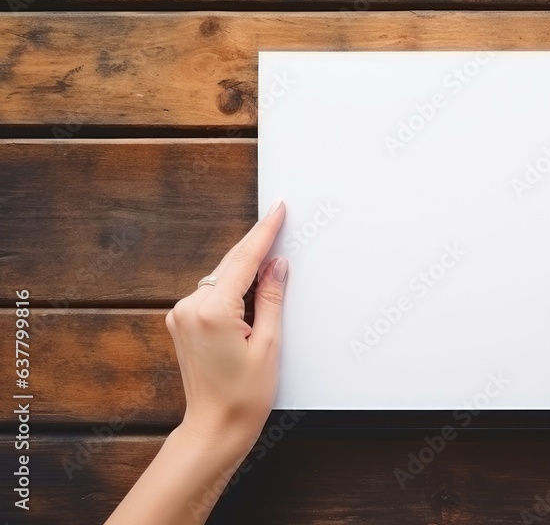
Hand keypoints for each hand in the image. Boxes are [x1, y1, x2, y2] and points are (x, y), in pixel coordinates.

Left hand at [165, 199, 288, 447]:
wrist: (215, 427)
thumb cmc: (243, 396)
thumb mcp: (269, 344)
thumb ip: (271, 298)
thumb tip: (277, 265)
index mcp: (211, 311)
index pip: (244, 260)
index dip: (265, 232)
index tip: (278, 210)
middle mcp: (189, 308)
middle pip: (230, 265)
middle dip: (257, 246)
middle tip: (279, 220)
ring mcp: (181, 315)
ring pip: (221, 278)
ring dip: (246, 270)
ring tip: (273, 270)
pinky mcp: (181, 322)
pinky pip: (212, 293)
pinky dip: (233, 288)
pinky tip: (252, 292)